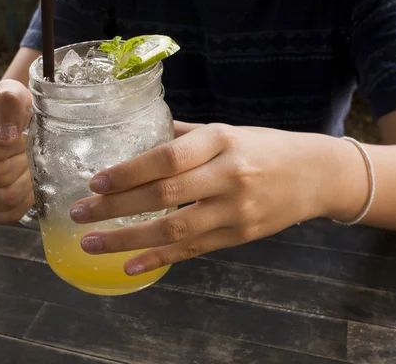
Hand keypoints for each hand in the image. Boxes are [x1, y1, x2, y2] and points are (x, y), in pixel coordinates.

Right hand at [0, 80, 34, 223]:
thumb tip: (6, 133)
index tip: (24, 133)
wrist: (13, 129)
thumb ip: (9, 101)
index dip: (19, 142)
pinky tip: (28, 182)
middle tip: (31, 150)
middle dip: (25, 161)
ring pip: (7, 196)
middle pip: (1, 174)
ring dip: (29, 180)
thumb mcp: (12, 94)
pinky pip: (9, 214)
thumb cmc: (11, 111)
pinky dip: (27, 200)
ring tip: (30, 164)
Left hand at [71, 123, 335, 274]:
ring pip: (175, 230)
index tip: (96, 182)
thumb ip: (184, 136)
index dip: (129, 172)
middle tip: (79, 213)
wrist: (316, 174)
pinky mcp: (239, 236)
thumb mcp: (228, 130)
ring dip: (128, 239)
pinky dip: (158, 259)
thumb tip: (140, 135)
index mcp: (221, 140)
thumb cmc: (265, 146)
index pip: (167, 157)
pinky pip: (193, 250)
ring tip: (91, 243)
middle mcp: (228, 175)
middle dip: (115, 207)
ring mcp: (236, 210)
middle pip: (164, 195)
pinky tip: (129, 265)